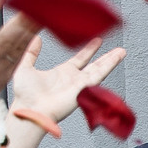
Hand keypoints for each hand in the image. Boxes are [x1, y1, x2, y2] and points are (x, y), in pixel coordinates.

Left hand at [8, 34, 125, 147]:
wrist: (30, 108)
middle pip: (94, 65)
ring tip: (121, 51)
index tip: (96, 41)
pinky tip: (115, 58)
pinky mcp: (84, 88)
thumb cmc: (25, 96)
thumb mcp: (25, 67)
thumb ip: (31, 53)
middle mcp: (73, 79)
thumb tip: (36, 38)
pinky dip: (109, 65)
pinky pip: (99, 74)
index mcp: (61, 73)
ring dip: (111, 60)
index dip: (88, 50)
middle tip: (116, 49)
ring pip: (100, 69)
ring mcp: (80, 84)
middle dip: (106, 56)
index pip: (79, 59)